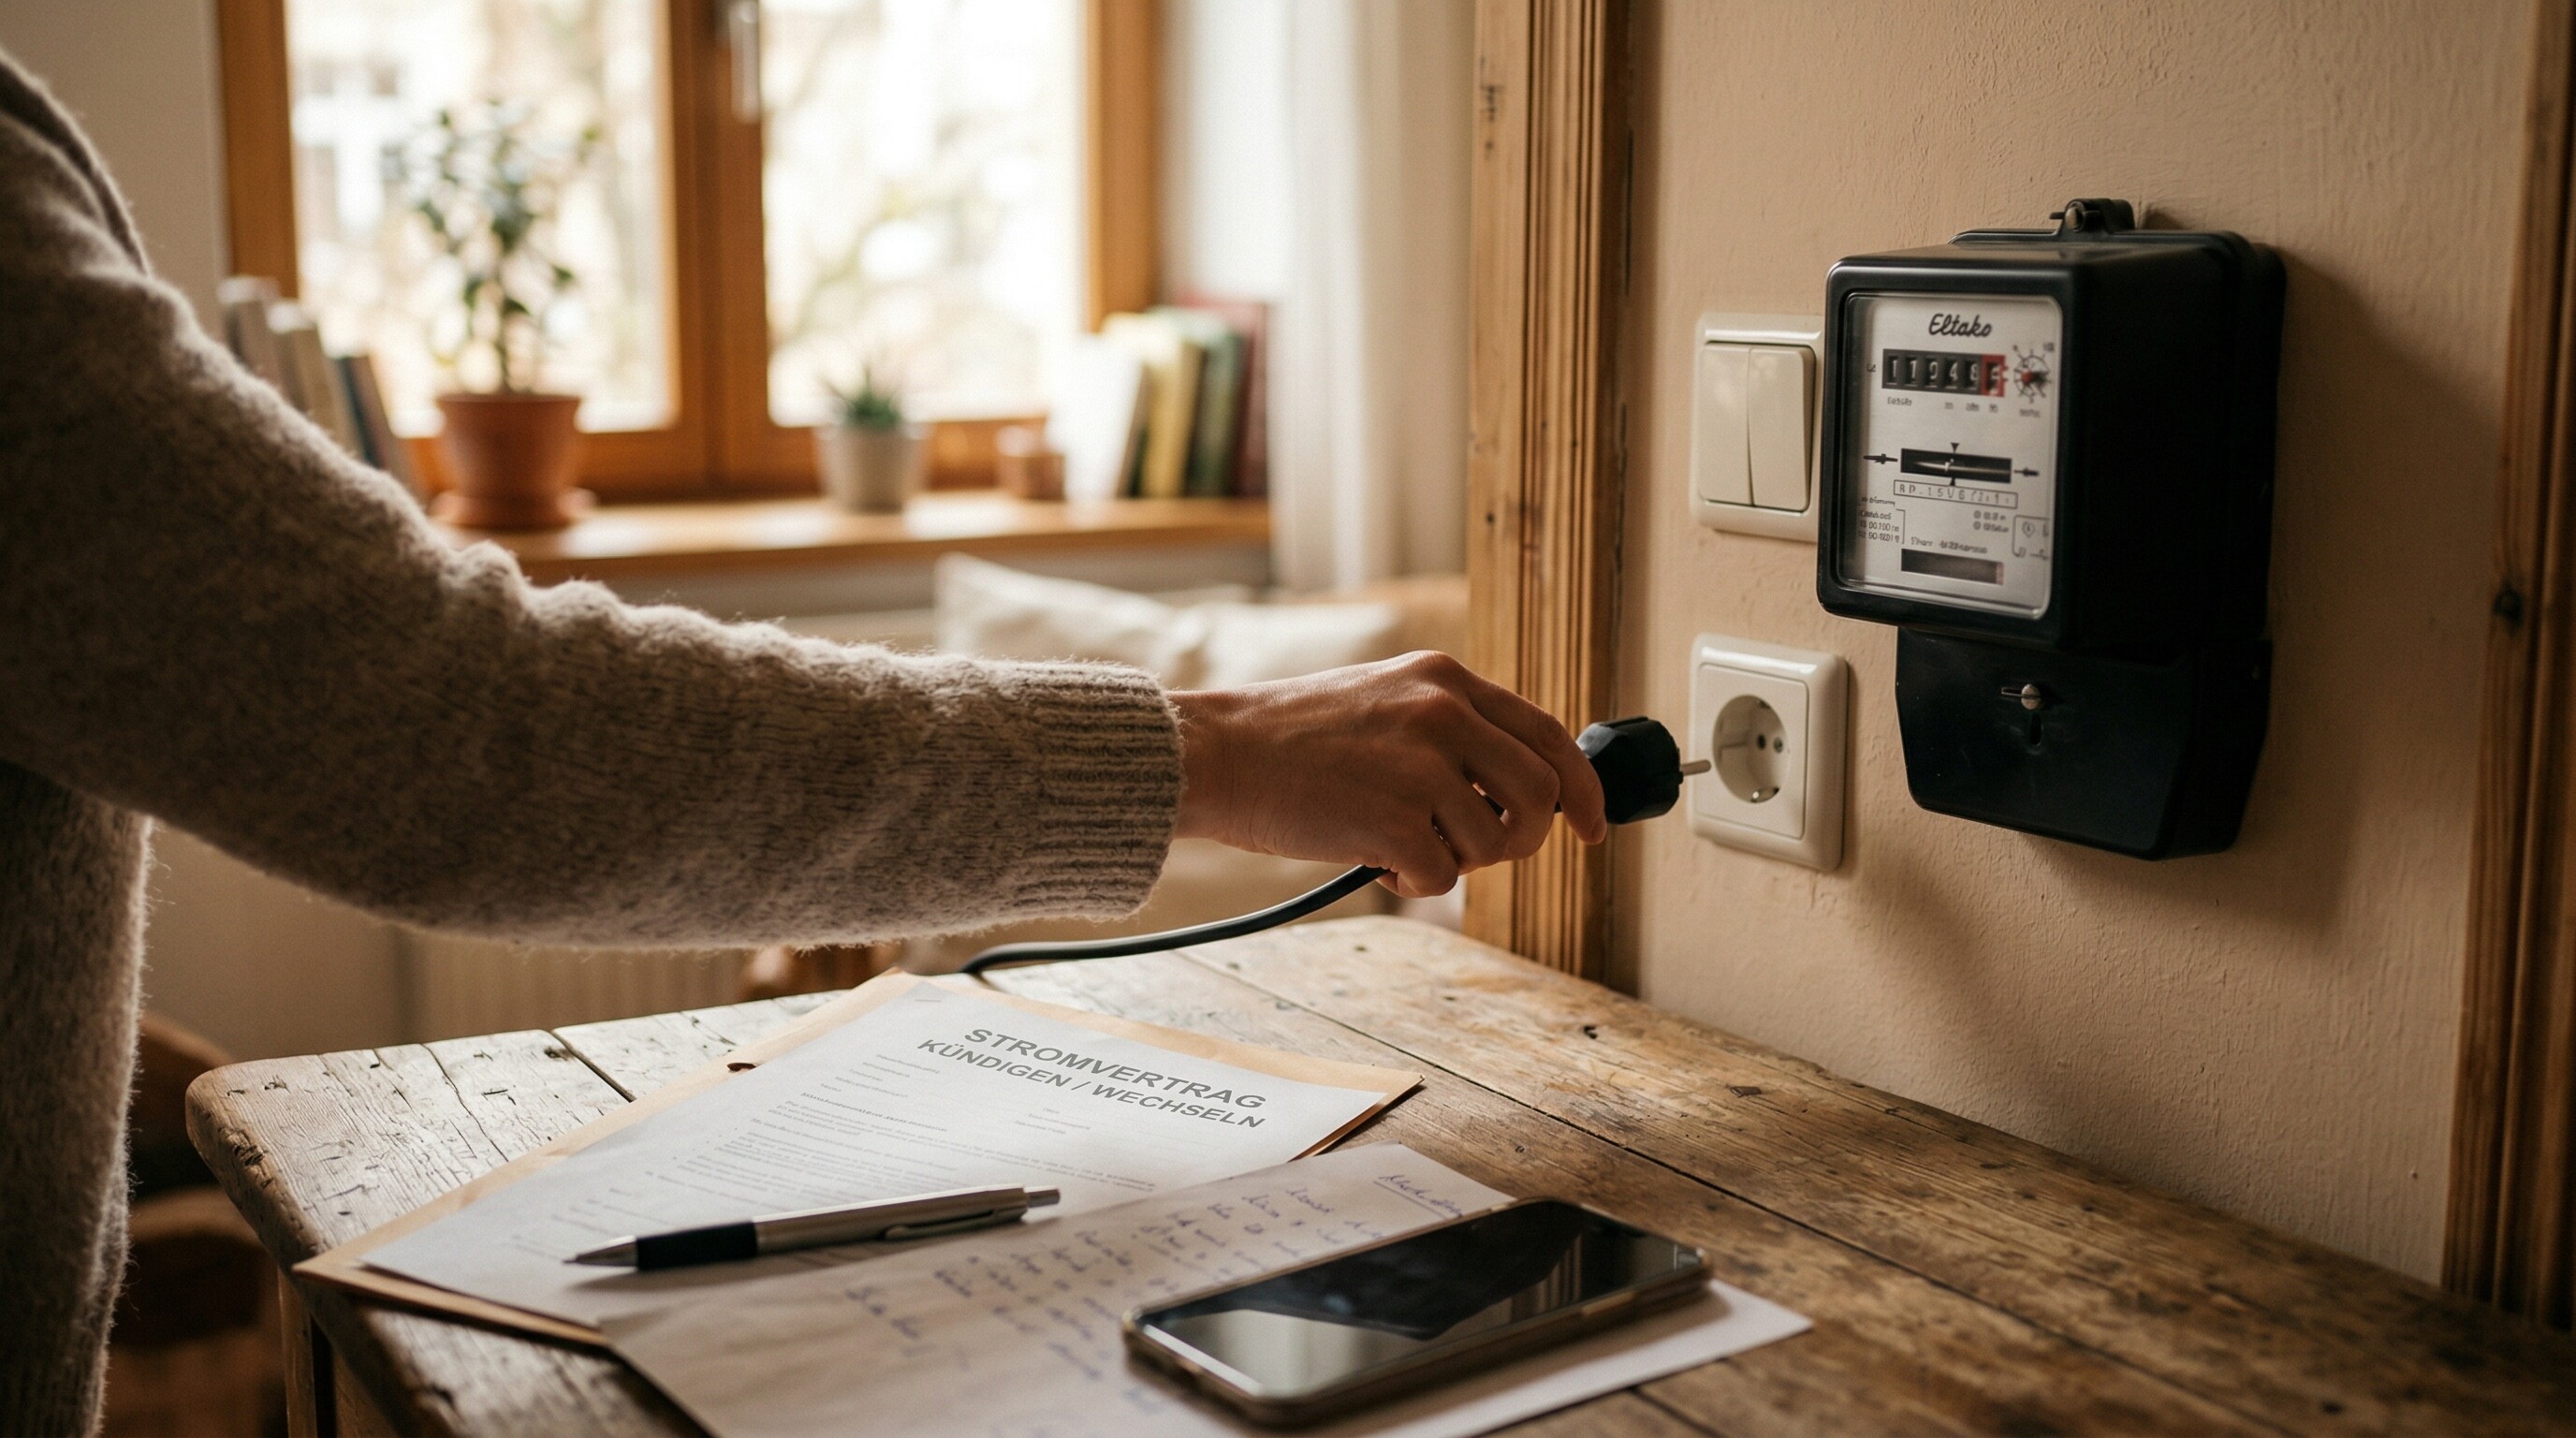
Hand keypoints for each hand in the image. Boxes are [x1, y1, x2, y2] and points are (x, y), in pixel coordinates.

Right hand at [1170, 652, 1609, 898]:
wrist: (1214, 754)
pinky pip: (1444, 875)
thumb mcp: (1384, 702)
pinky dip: (1414, 881)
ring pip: (1497, 841)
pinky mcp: (1395, 818)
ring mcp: (1421, 765)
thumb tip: (1516, 790)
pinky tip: (1372, 858)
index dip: (1582, 788)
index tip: (1592, 826)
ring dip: (1457, 860)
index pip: (1549, 734)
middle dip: (1523, 838)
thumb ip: (1449, 730)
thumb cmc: (1288, 740)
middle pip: (1542, 794)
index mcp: (1444, 679)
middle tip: (1479, 850)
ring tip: (1399, 844)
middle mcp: (1443, 711)